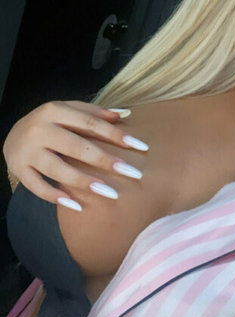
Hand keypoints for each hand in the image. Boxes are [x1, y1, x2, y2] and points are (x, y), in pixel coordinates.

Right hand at [2, 100, 148, 209]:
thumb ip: (94, 113)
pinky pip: (38, 187)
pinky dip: (56, 197)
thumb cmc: (50, 123)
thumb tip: (125, 115)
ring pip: (58, 169)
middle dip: (106, 161)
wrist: (12, 133)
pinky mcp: (19, 169)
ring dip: (85, 182)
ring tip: (111, 193)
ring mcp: (27, 151)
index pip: (90, 123)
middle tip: (133, 173)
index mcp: (54, 111)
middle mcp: (40, 129)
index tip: (140, 147)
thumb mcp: (68, 110)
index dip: (115, 135)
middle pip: (76, 147)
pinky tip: (77, 206)